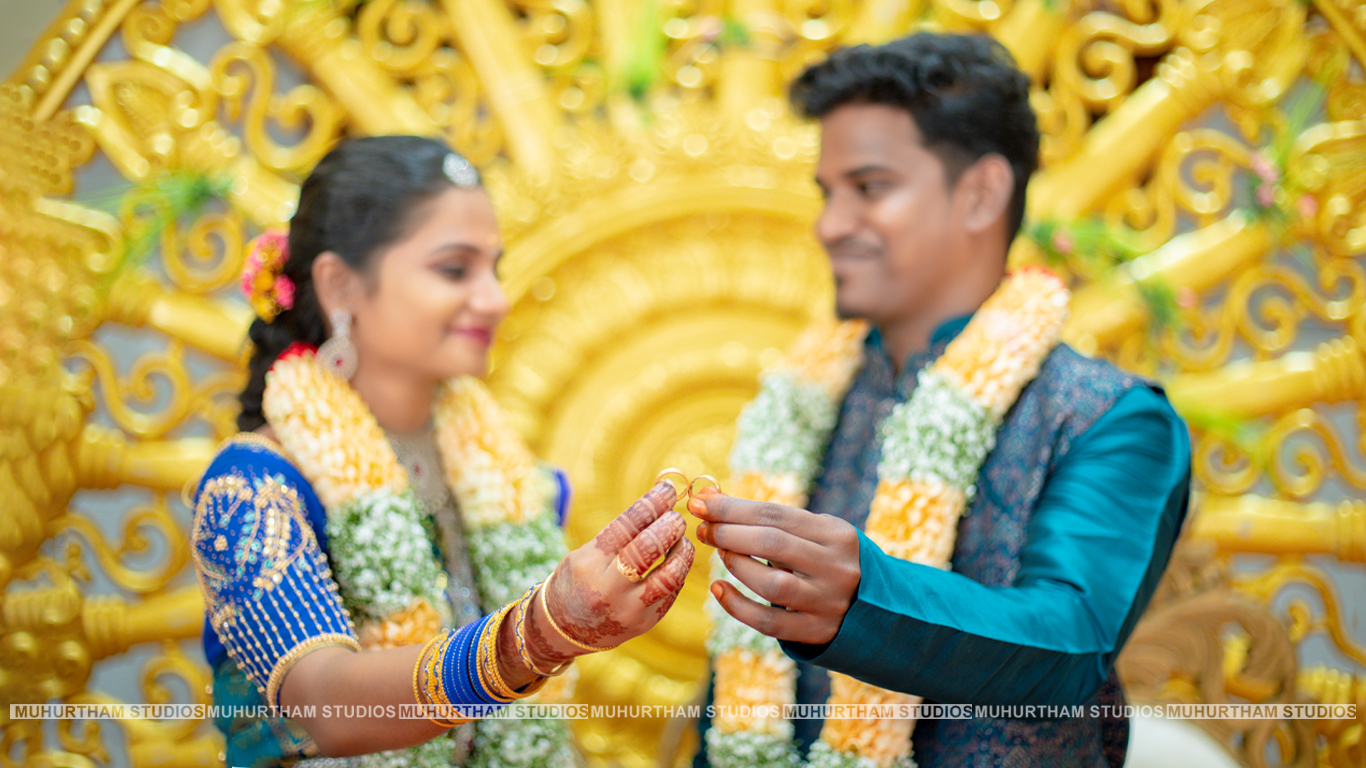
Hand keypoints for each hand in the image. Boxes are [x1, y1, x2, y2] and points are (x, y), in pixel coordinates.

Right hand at [526, 480, 695, 665]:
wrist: (563, 629)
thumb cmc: (576, 580)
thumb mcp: (584, 554)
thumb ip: (618, 535)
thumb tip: (657, 505)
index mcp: (589, 563)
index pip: (626, 526)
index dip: (651, 503)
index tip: (668, 489)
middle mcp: (608, 587)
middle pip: (648, 549)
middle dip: (669, 526)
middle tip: (678, 517)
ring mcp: (628, 609)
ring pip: (669, 576)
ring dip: (682, 552)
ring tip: (682, 541)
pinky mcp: (644, 622)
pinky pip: (671, 593)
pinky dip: (677, 572)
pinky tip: (676, 562)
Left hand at [688, 490, 859, 645]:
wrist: (876, 607)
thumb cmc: (829, 559)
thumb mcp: (816, 533)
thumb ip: (772, 519)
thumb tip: (712, 500)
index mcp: (836, 534)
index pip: (776, 514)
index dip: (733, 508)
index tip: (700, 503)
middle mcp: (835, 567)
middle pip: (773, 544)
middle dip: (729, 533)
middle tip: (703, 528)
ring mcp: (827, 601)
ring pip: (773, 585)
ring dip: (737, 566)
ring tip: (721, 553)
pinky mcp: (816, 631)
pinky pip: (770, 623)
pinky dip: (738, 606)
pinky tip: (719, 589)